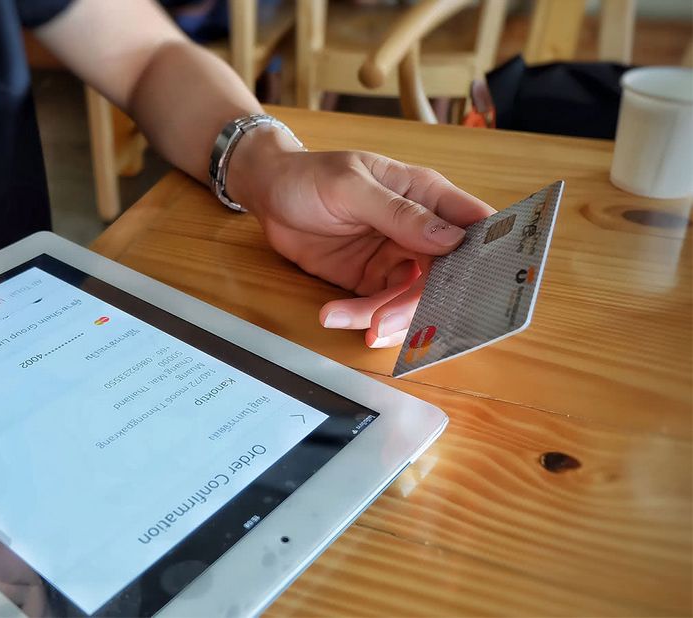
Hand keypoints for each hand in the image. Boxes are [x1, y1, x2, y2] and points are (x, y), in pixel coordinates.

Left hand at [229, 131, 495, 347]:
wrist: (269, 193)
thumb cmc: (311, 175)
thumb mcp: (351, 187)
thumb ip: (398, 213)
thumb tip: (450, 239)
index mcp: (426, 195)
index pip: (474, 226)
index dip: (488, 257)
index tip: (487, 290)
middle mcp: (418, 230)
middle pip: (445, 276)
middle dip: (422, 304)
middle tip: (388, 321)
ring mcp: (395, 258)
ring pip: (411, 300)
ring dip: (387, 317)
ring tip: (357, 323)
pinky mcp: (370, 280)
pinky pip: (378, 307)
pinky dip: (361, 318)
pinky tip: (334, 315)